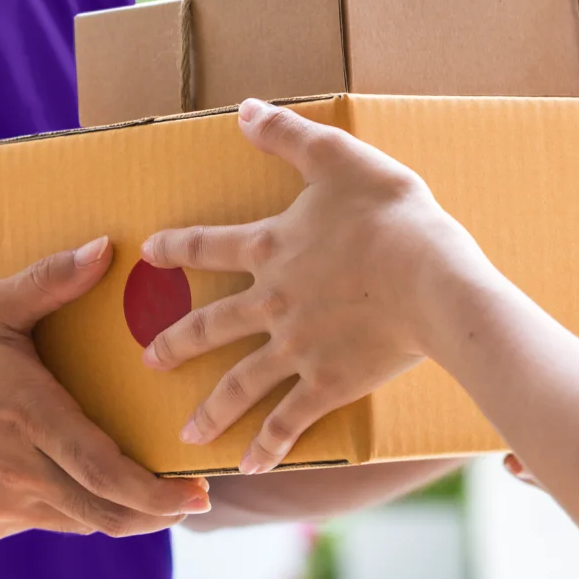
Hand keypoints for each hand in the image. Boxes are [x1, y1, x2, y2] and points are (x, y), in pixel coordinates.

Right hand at [0, 237, 210, 540]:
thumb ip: (52, 282)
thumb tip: (108, 248)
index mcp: (31, 417)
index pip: (106, 473)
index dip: (157, 494)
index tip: (196, 495)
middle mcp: (19, 471)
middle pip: (104, 513)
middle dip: (155, 514)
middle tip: (190, 501)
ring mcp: (0, 504)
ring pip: (78, 521)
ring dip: (114, 510)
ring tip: (140, 488)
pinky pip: (42, 519)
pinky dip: (66, 504)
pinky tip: (65, 476)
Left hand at [140, 99, 495, 473]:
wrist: (431, 280)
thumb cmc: (391, 215)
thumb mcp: (338, 158)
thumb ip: (288, 135)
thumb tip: (243, 110)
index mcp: (270, 247)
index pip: (206, 246)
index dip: (175, 248)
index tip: (148, 254)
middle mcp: (270, 302)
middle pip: (210, 326)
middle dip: (176, 344)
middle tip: (150, 361)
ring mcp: (296, 349)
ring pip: (240, 383)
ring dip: (211, 409)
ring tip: (186, 434)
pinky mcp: (328, 384)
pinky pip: (288, 421)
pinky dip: (269, 447)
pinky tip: (249, 468)